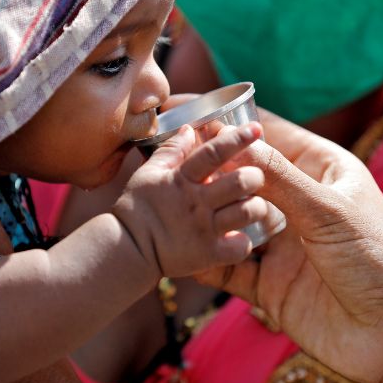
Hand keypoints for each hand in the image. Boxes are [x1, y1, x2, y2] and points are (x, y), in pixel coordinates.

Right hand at [113, 123, 267, 277]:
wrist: (126, 249)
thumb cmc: (136, 208)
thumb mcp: (148, 172)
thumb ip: (171, 150)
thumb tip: (189, 129)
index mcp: (183, 179)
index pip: (213, 153)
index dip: (236, 139)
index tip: (255, 128)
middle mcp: (197, 202)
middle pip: (240, 181)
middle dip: (254, 176)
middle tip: (254, 178)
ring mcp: (204, 229)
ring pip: (247, 212)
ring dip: (257, 207)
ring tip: (253, 206)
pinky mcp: (208, 254)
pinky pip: (240, 247)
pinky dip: (245, 242)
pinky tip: (239, 236)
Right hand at [195, 121, 382, 382]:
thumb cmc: (380, 260)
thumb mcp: (328, 210)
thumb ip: (279, 178)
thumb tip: (234, 144)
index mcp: (323, 171)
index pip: (273, 136)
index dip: (235, 123)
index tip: (196, 111)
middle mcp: (300, 203)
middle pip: (247, 177)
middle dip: (212, 168)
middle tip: (172, 156)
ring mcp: (284, 244)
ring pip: (234, 219)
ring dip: (208, 212)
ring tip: (172, 199)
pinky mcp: (270, 284)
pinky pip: (230, 266)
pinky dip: (208, 257)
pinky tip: (183, 247)